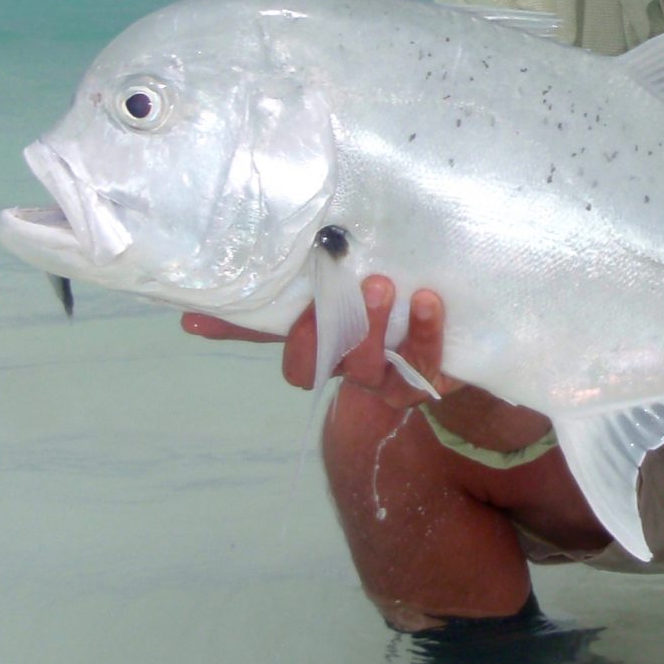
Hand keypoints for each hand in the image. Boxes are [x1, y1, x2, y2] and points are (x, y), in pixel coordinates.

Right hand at [182, 278, 461, 406]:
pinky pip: (425, 364)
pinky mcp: (429, 377)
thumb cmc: (389, 306)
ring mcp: (387, 379)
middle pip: (318, 366)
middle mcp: (347, 368)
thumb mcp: (341, 290)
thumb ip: (289, 290)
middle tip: (334, 286)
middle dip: (321, 330)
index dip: (241, 334)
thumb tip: (205, 288)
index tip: (205, 316)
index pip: (273, 343)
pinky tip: (429, 300)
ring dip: (373, 327)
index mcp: (320, 348)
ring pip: (369, 368)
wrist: (458, 335)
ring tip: (382, 284)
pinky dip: (427, 332)